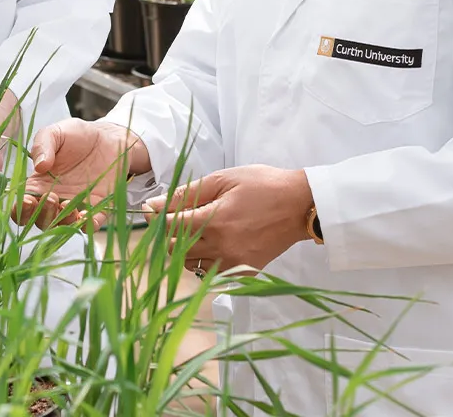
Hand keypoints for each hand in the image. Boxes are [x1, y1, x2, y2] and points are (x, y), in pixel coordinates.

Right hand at [13, 118, 151, 228]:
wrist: (109, 139)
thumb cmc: (77, 136)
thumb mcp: (56, 133)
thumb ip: (43, 145)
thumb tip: (39, 166)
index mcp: (38, 184)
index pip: (22, 204)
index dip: (21, 208)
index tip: (28, 200)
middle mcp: (54, 200)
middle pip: (39, 220)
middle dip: (41, 215)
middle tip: (50, 198)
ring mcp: (75, 207)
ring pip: (62, 226)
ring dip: (62, 222)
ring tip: (69, 205)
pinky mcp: (97, 209)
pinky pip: (90, 225)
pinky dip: (87, 226)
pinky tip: (86, 216)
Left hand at [149, 165, 314, 274]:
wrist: (300, 205)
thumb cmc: (262, 185)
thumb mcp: (222, 180)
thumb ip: (186, 193)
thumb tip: (154, 204)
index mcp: (214, 222)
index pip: (168, 227)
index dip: (155, 218)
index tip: (152, 209)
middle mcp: (222, 248)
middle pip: (174, 250)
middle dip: (169, 233)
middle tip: (177, 217)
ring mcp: (233, 263)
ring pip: (190, 264)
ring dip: (185, 249)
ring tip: (199, 229)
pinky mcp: (244, 272)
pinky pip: (210, 272)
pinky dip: (205, 259)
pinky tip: (215, 242)